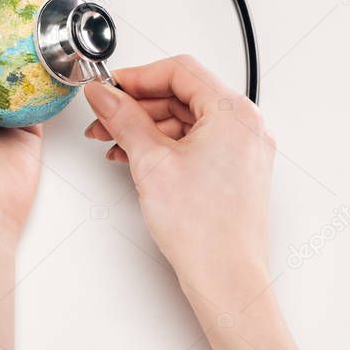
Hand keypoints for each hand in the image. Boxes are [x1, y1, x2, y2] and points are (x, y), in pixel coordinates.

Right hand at [83, 56, 274, 301]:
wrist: (226, 279)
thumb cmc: (205, 230)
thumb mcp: (151, 162)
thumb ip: (123, 118)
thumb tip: (103, 94)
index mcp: (234, 113)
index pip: (180, 70)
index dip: (137, 76)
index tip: (109, 87)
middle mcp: (245, 126)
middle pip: (182, 94)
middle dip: (137, 105)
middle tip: (104, 115)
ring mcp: (243, 148)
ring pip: (186, 119)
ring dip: (146, 126)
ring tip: (113, 142)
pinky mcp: (235, 169)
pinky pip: (195, 141)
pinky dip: (164, 145)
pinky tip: (134, 157)